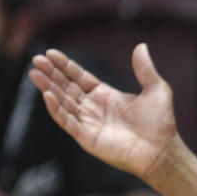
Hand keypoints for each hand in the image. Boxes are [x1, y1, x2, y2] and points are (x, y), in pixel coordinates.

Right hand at [28, 44, 178, 178]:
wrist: (162, 149)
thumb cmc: (160, 122)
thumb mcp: (156, 89)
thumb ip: (145, 69)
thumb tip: (141, 46)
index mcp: (106, 95)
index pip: (79, 78)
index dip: (65, 66)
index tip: (51, 53)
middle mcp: (94, 108)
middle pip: (66, 87)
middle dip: (51, 74)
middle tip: (36, 60)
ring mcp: (89, 122)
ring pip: (63, 102)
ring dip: (48, 88)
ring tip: (34, 74)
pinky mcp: (87, 137)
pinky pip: (67, 121)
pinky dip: (56, 108)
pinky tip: (47, 95)